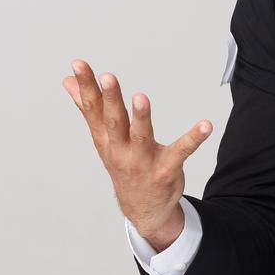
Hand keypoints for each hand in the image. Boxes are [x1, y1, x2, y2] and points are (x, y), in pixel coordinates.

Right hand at [62, 60, 213, 251]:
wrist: (143, 209)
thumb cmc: (122, 164)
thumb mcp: (102, 138)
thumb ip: (88, 108)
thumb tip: (69, 82)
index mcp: (104, 139)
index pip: (93, 109)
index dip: (86, 87)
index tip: (78, 65)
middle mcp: (120, 149)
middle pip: (114, 121)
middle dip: (110, 99)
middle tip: (107, 77)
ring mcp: (142, 161)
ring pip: (141, 136)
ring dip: (141, 117)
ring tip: (141, 97)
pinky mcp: (166, 169)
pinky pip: (181, 151)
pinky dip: (194, 138)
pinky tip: (206, 125)